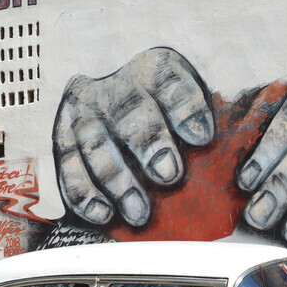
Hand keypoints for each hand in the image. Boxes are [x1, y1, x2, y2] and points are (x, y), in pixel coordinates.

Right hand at [53, 48, 214, 225]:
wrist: (110, 107)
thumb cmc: (165, 119)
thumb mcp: (186, 108)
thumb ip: (201, 126)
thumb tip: (223, 160)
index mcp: (153, 71)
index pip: (169, 81)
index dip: (185, 107)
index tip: (203, 137)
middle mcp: (116, 89)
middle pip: (131, 113)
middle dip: (150, 146)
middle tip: (169, 176)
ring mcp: (85, 112)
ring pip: (96, 143)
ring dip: (118, 180)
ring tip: (139, 213)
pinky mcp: (63, 138)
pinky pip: (68, 167)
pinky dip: (84, 194)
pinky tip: (104, 214)